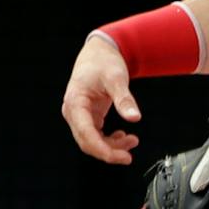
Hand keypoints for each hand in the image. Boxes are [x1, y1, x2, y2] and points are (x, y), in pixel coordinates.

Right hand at [61, 34, 141, 163]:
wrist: (99, 52)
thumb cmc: (103, 62)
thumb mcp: (116, 78)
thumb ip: (124, 99)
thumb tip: (134, 118)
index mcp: (75, 102)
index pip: (85, 133)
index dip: (102, 149)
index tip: (121, 157)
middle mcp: (73, 111)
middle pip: (87, 142)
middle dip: (108, 152)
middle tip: (129, 156)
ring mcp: (79, 115)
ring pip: (91, 141)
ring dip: (111, 146)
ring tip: (132, 140)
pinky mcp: (87, 116)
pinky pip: (96, 135)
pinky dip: (109, 140)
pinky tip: (123, 136)